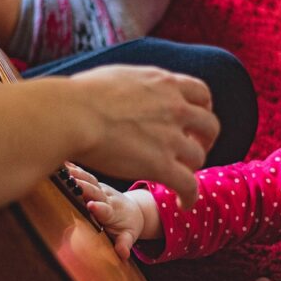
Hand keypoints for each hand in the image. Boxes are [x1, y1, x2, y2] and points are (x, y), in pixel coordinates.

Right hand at [66, 164, 145, 260]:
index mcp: (113, 213)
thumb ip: (124, 244)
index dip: (100, 208)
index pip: (106, 210)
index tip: (92, 206)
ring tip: (63, 169)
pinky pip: (85, 175)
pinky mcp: (95, 184)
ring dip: (77, 174)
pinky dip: (75, 169)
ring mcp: (101, 189)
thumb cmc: (128, 226)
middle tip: (71, 182)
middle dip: (84, 187)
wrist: (135, 211)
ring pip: (89, 180)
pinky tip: (62, 162)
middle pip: (95, 191)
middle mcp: (107, 198)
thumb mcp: (129, 236)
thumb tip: (123, 254)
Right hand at [69, 66, 219, 207]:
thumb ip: (134, 84)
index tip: (192, 122)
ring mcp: (171, 137)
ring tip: (179, 178)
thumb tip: (127, 90)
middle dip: (204, 140)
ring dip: (191, 169)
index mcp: (164, 83)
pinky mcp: (161, 165)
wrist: (71, 115)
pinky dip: (190, 196)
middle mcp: (175, 107)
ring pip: (198, 158)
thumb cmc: (79, 96)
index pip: (201, 93)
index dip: (201, 110)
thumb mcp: (117, 76)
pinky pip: (188, 185)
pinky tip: (183, 204)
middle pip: (210, 125)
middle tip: (192, 150)